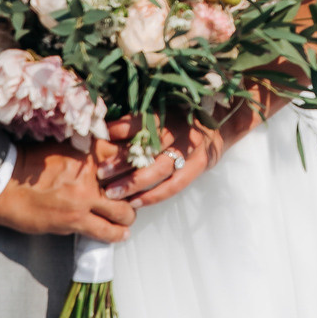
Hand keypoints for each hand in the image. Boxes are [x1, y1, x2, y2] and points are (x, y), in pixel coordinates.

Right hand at [0, 142, 134, 241]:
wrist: (6, 185)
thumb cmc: (32, 164)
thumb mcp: (65, 148)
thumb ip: (90, 152)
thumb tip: (112, 158)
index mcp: (90, 151)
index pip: (128, 156)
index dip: (138, 167)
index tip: (141, 173)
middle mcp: (92, 173)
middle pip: (132, 187)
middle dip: (136, 195)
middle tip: (133, 200)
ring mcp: (85, 198)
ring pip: (124, 213)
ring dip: (128, 217)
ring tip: (125, 220)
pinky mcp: (75, 220)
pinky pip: (106, 231)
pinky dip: (116, 234)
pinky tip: (119, 234)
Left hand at [97, 114, 224, 206]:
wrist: (216, 129)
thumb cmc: (180, 122)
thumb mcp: (163, 115)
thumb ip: (139, 122)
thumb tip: (104, 130)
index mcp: (168, 114)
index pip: (143, 121)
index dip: (121, 129)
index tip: (101, 138)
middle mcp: (180, 131)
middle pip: (148, 147)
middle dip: (122, 161)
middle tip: (100, 173)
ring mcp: (191, 150)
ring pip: (160, 169)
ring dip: (134, 183)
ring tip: (112, 193)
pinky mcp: (197, 167)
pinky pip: (173, 185)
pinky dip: (153, 196)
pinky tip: (134, 202)